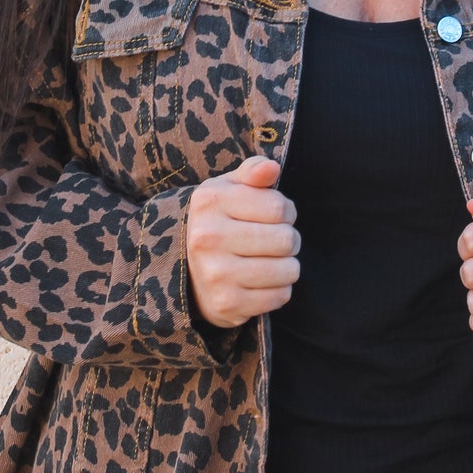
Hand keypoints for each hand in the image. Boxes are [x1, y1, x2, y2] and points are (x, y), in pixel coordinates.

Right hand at [185, 156, 300, 328]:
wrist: (184, 272)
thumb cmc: (218, 222)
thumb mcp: (228, 189)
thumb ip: (252, 171)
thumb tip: (272, 168)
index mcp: (209, 202)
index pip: (279, 207)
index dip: (286, 212)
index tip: (274, 217)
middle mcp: (207, 237)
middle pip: (286, 239)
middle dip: (288, 240)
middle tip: (273, 242)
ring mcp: (216, 274)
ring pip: (288, 270)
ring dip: (287, 267)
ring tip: (269, 261)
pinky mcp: (227, 304)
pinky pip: (280, 296)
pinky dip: (278, 289)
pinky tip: (260, 282)